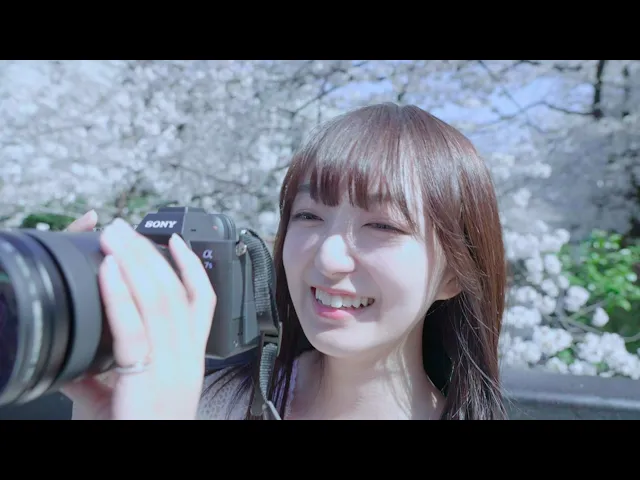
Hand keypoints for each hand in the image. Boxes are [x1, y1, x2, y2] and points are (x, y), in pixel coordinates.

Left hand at [61, 211, 215, 419]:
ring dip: (134, 262)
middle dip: (149, 253)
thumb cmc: (137, 428)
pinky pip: (133, 328)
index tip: (177, 241)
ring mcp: (170, 366)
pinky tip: (109, 270)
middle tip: (125, 227)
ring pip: (159, 301)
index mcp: (188, 359)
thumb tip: (73, 351)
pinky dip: (120, 295)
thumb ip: (101, 372)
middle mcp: (185, 358)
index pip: (202, 302)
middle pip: (175, 291)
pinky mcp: (146, 378)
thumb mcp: (126, 398)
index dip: (192, 267)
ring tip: (114, 236)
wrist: (147, 454)